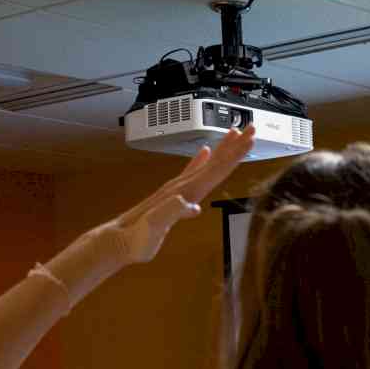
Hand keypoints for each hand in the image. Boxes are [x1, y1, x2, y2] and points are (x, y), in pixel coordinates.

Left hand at [105, 128, 256, 264]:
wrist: (118, 241)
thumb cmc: (136, 240)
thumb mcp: (153, 229)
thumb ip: (170, 213)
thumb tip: (191, 204)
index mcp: (183, 192)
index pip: (214, 170)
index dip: (234, 156)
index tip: (249, 139)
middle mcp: (181, 186)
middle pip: (214, 161)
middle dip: (234, 145)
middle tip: (251, 128)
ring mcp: (176, 188)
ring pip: (205, 163)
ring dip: (222, 149)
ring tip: (233, 132)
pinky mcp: (173, 194)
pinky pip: (191, 171)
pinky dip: (200, 160)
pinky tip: (205, 152)